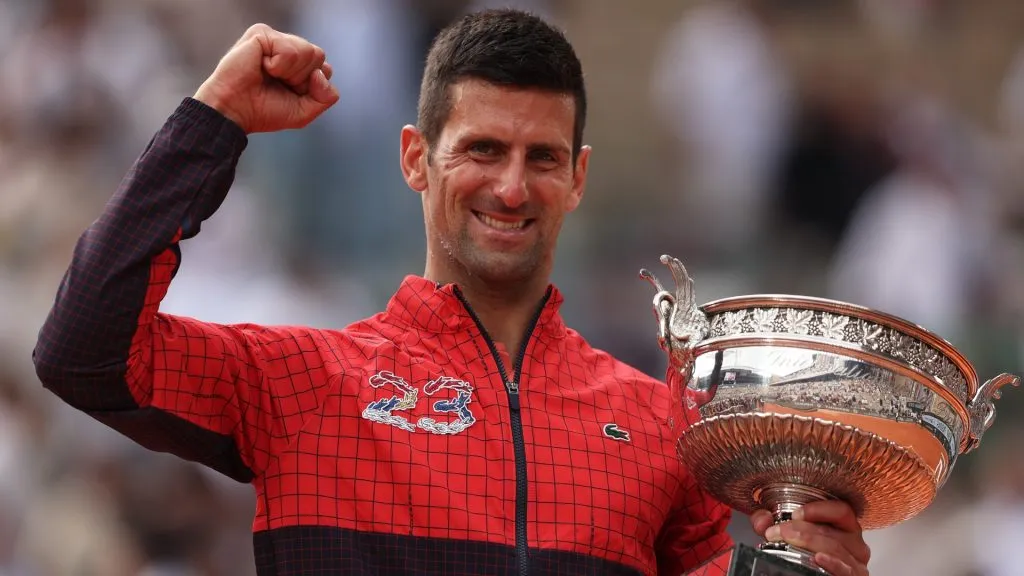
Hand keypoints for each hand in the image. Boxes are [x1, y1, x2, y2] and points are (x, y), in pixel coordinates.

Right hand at [194, 23, 338, 133]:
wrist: (234, 111)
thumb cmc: (263, 111)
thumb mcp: (304, 112)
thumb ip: (326, 96)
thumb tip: (321, 72)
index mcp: (298, 64)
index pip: (325, 68)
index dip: (311, 87)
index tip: (289, 93)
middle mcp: (288, 48)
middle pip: (318, 55)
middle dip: (302, 78)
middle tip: (278, 84)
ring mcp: (275, 39)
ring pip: (308, 51)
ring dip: (290, 72)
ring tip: (268, 75)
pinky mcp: (262, 33)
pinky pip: (290, 50)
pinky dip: (278, 66)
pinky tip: (261, 67)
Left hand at [750, 501, 869, 574]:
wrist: (810, 575)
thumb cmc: (806, 558)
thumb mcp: (789, 538)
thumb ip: (772, 525)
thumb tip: (762, 519)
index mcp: (844, 528)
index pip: (841, 511)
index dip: (819, 509)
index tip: (795, 514)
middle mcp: (854, 544)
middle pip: (832, 530)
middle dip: (801, 529)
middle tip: (778, 531)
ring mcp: (855, 563)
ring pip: (835, 548)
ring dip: (808, 542)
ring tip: (787, 541)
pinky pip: (846, 570)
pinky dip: (832, 563)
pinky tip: (818, 558)